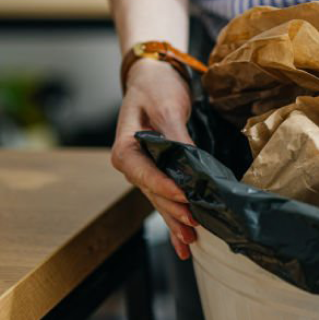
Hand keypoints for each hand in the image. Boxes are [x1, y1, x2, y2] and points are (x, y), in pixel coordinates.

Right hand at [111, 58, 197, 259]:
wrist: (153, 77)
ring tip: (190, 242)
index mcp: (125, 148)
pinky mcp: (158, 172)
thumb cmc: (156, 87)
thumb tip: (188, 158)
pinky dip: (175, 217)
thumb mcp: (166, 106)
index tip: (183, 198)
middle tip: (193, 226)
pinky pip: (166, 197)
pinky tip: (184, 241)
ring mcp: (144, 171)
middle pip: (153, 193)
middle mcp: (131, 165)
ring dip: (175, 221)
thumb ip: (175, 136)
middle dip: (173, 211)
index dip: (163, 187)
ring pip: (160, 200)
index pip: (143, 173)